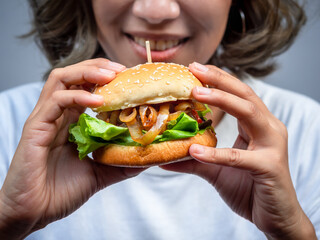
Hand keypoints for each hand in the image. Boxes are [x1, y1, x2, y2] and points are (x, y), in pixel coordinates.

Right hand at [0, 59, 144, 238]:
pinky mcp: (35, 127)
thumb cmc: (61, 192)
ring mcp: (45, 118)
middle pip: (74, 75)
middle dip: (99, 68)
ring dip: (88, 73)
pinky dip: (78, 96)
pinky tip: (97, 101)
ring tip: (111, 76)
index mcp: (71, 122)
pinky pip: (56, 101)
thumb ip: (120, 163)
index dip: (107, 78)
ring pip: (62, 79)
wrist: (34, 212)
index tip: (130, 78)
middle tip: (122, 70)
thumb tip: (146, 157)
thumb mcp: (100, 174)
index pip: (87, 88)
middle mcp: (58, 115)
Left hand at [162, 62, 315, 238]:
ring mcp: (272, 146)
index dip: (218, 79)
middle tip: (195, 68)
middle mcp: (269, 129)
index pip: (239, 94)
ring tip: (195, 92)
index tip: (195, 68)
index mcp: (258, 126)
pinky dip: (216, 153)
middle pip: (245, 95)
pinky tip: (195, 151)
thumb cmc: (249, 189)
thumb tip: (164, 157)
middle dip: (220, 79)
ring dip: (222, 100)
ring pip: (249, 113)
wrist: (275, 217)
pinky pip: (239, 158)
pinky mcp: (270, 167)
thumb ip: (193, 161)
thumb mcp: (217, 170)